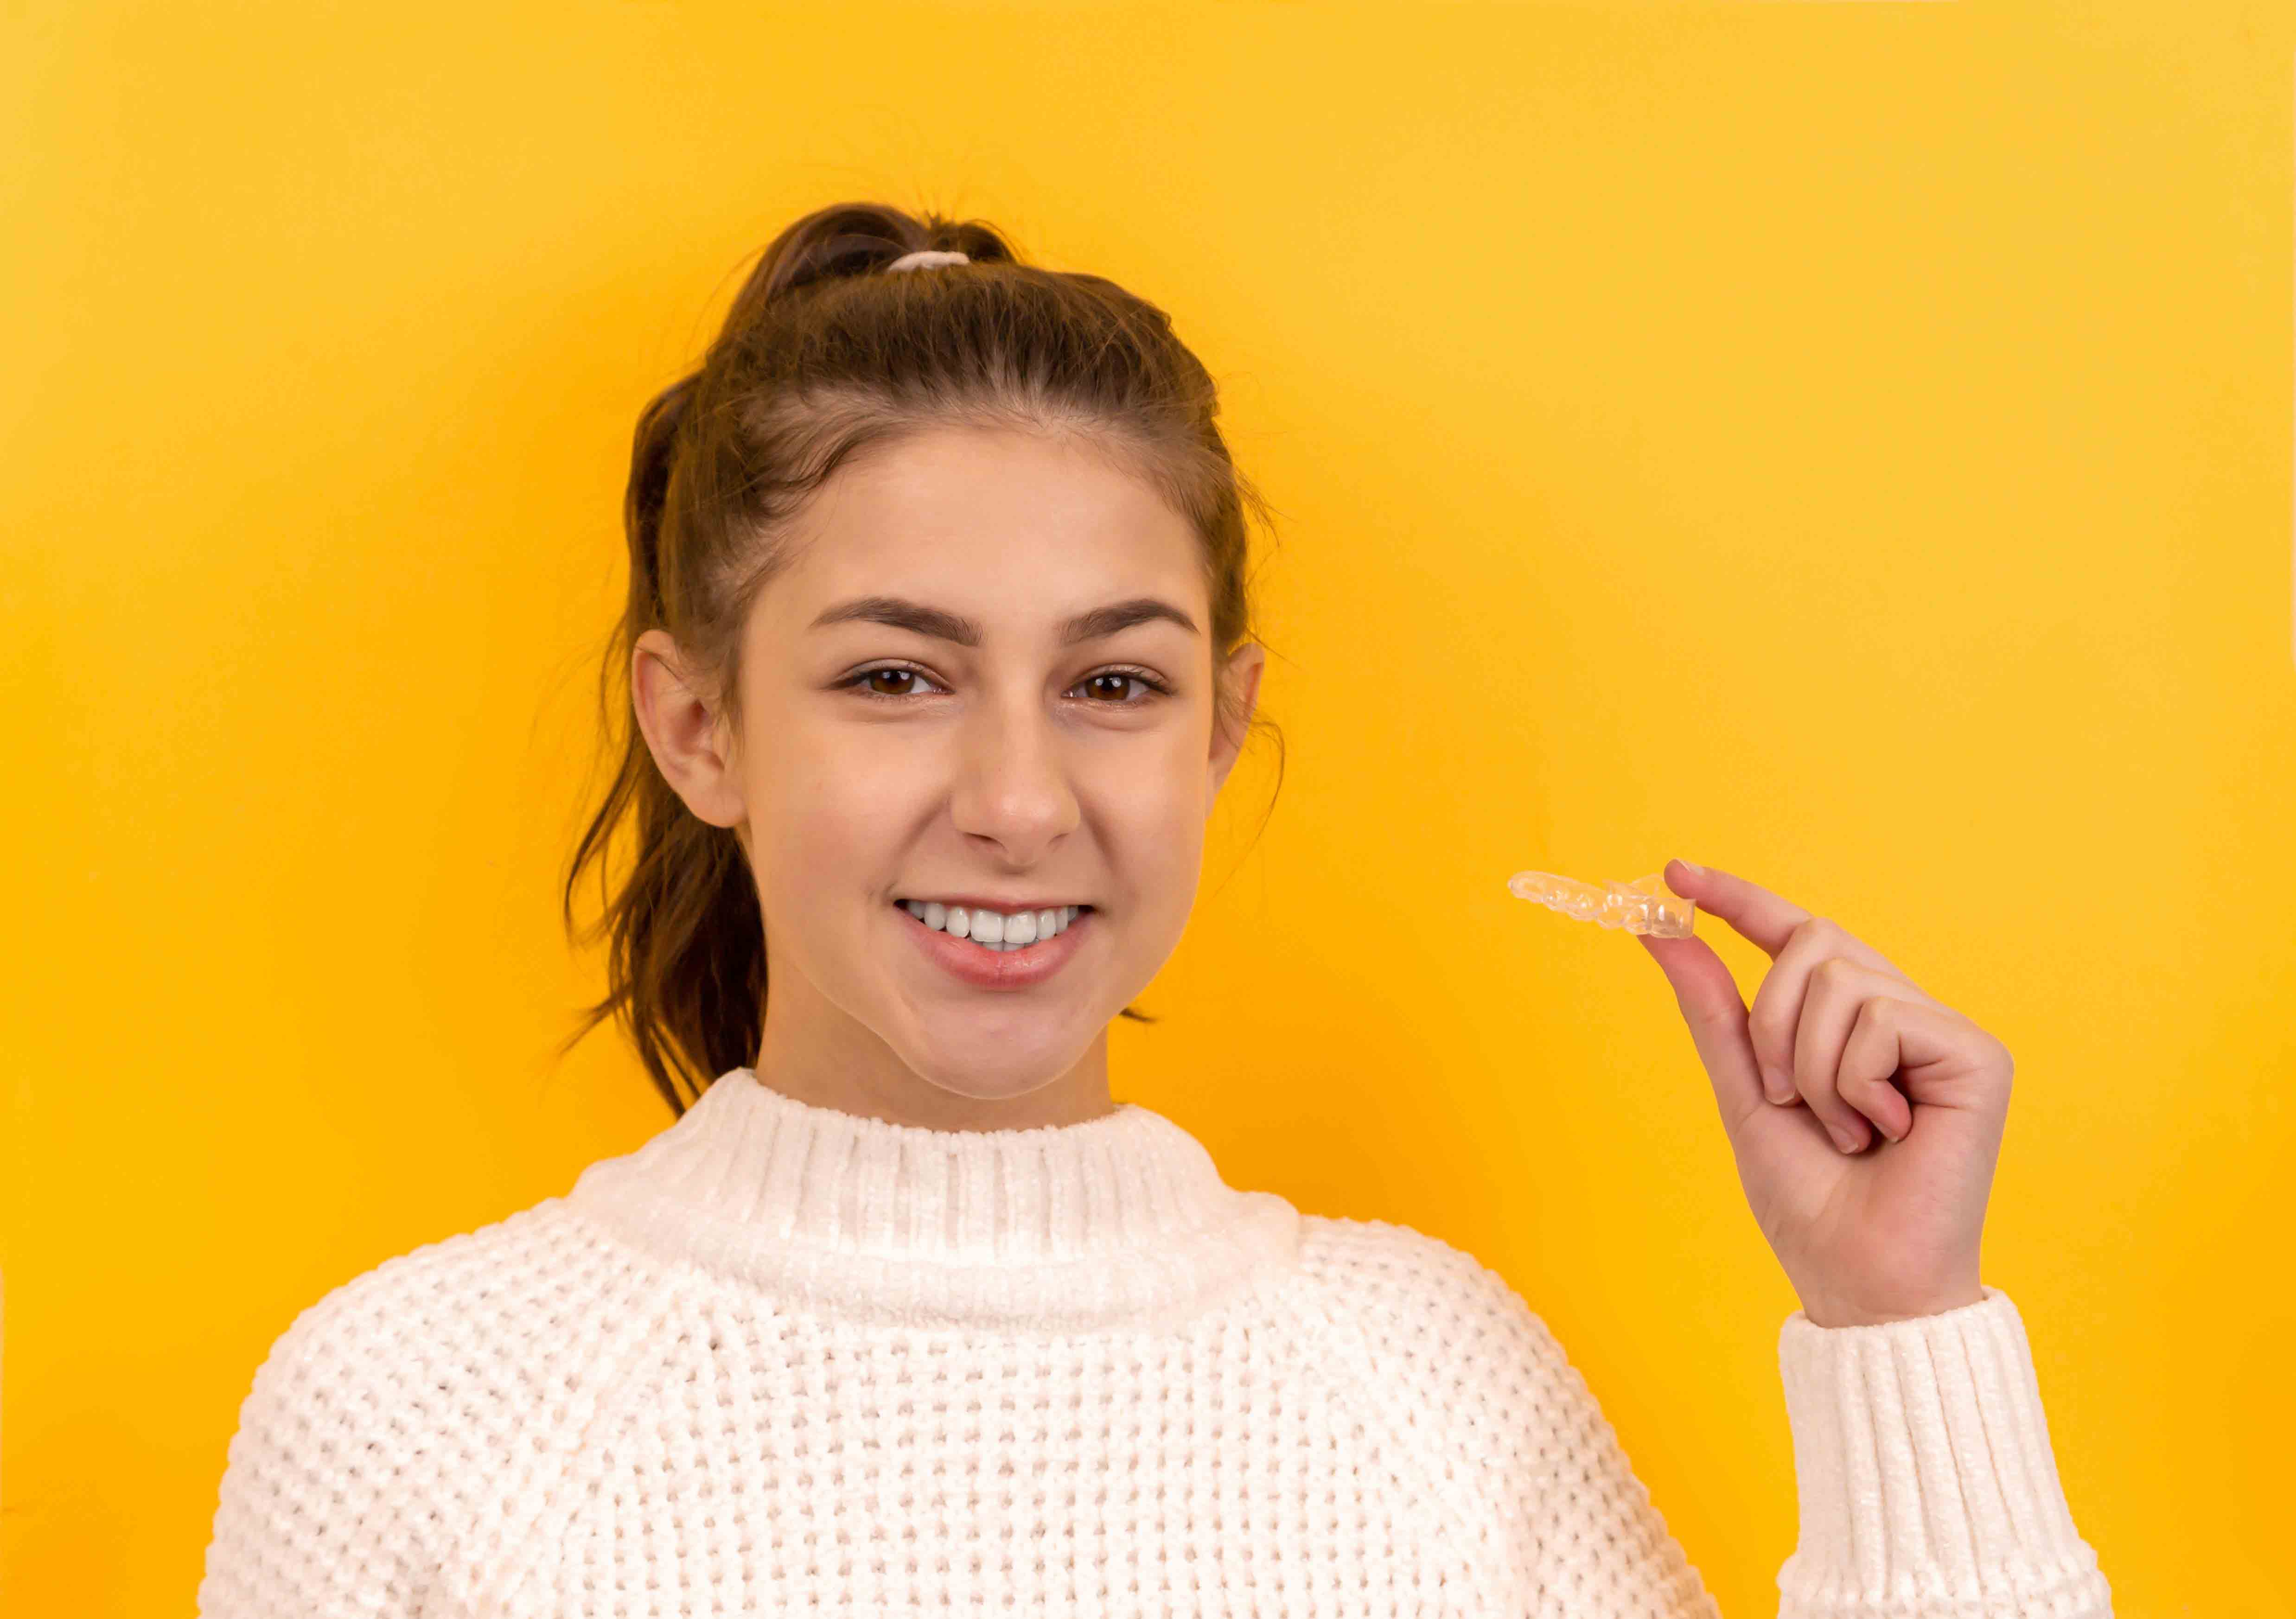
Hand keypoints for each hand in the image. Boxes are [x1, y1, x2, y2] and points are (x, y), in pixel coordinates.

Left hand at [1635, 859, 2009, 1328]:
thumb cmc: (1813, 1201)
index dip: (1738, 898)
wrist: (1862, 1280)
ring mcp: (1943, 1031)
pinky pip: (1881, 1017)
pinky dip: (1856, 1081)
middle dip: (1773, 1020)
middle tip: (1790, 1097)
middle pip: (1813, 940)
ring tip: (1845, 1129)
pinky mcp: (1977, 1052)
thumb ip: (1713, 1008)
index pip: (1796, 932)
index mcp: (1851, 1023)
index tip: (1674, 872)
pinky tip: (1887, 1130)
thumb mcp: (1745, 1090)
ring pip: (1841, 979)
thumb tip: (1658, 927)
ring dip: (1812, 1065)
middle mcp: (1902, 1013)